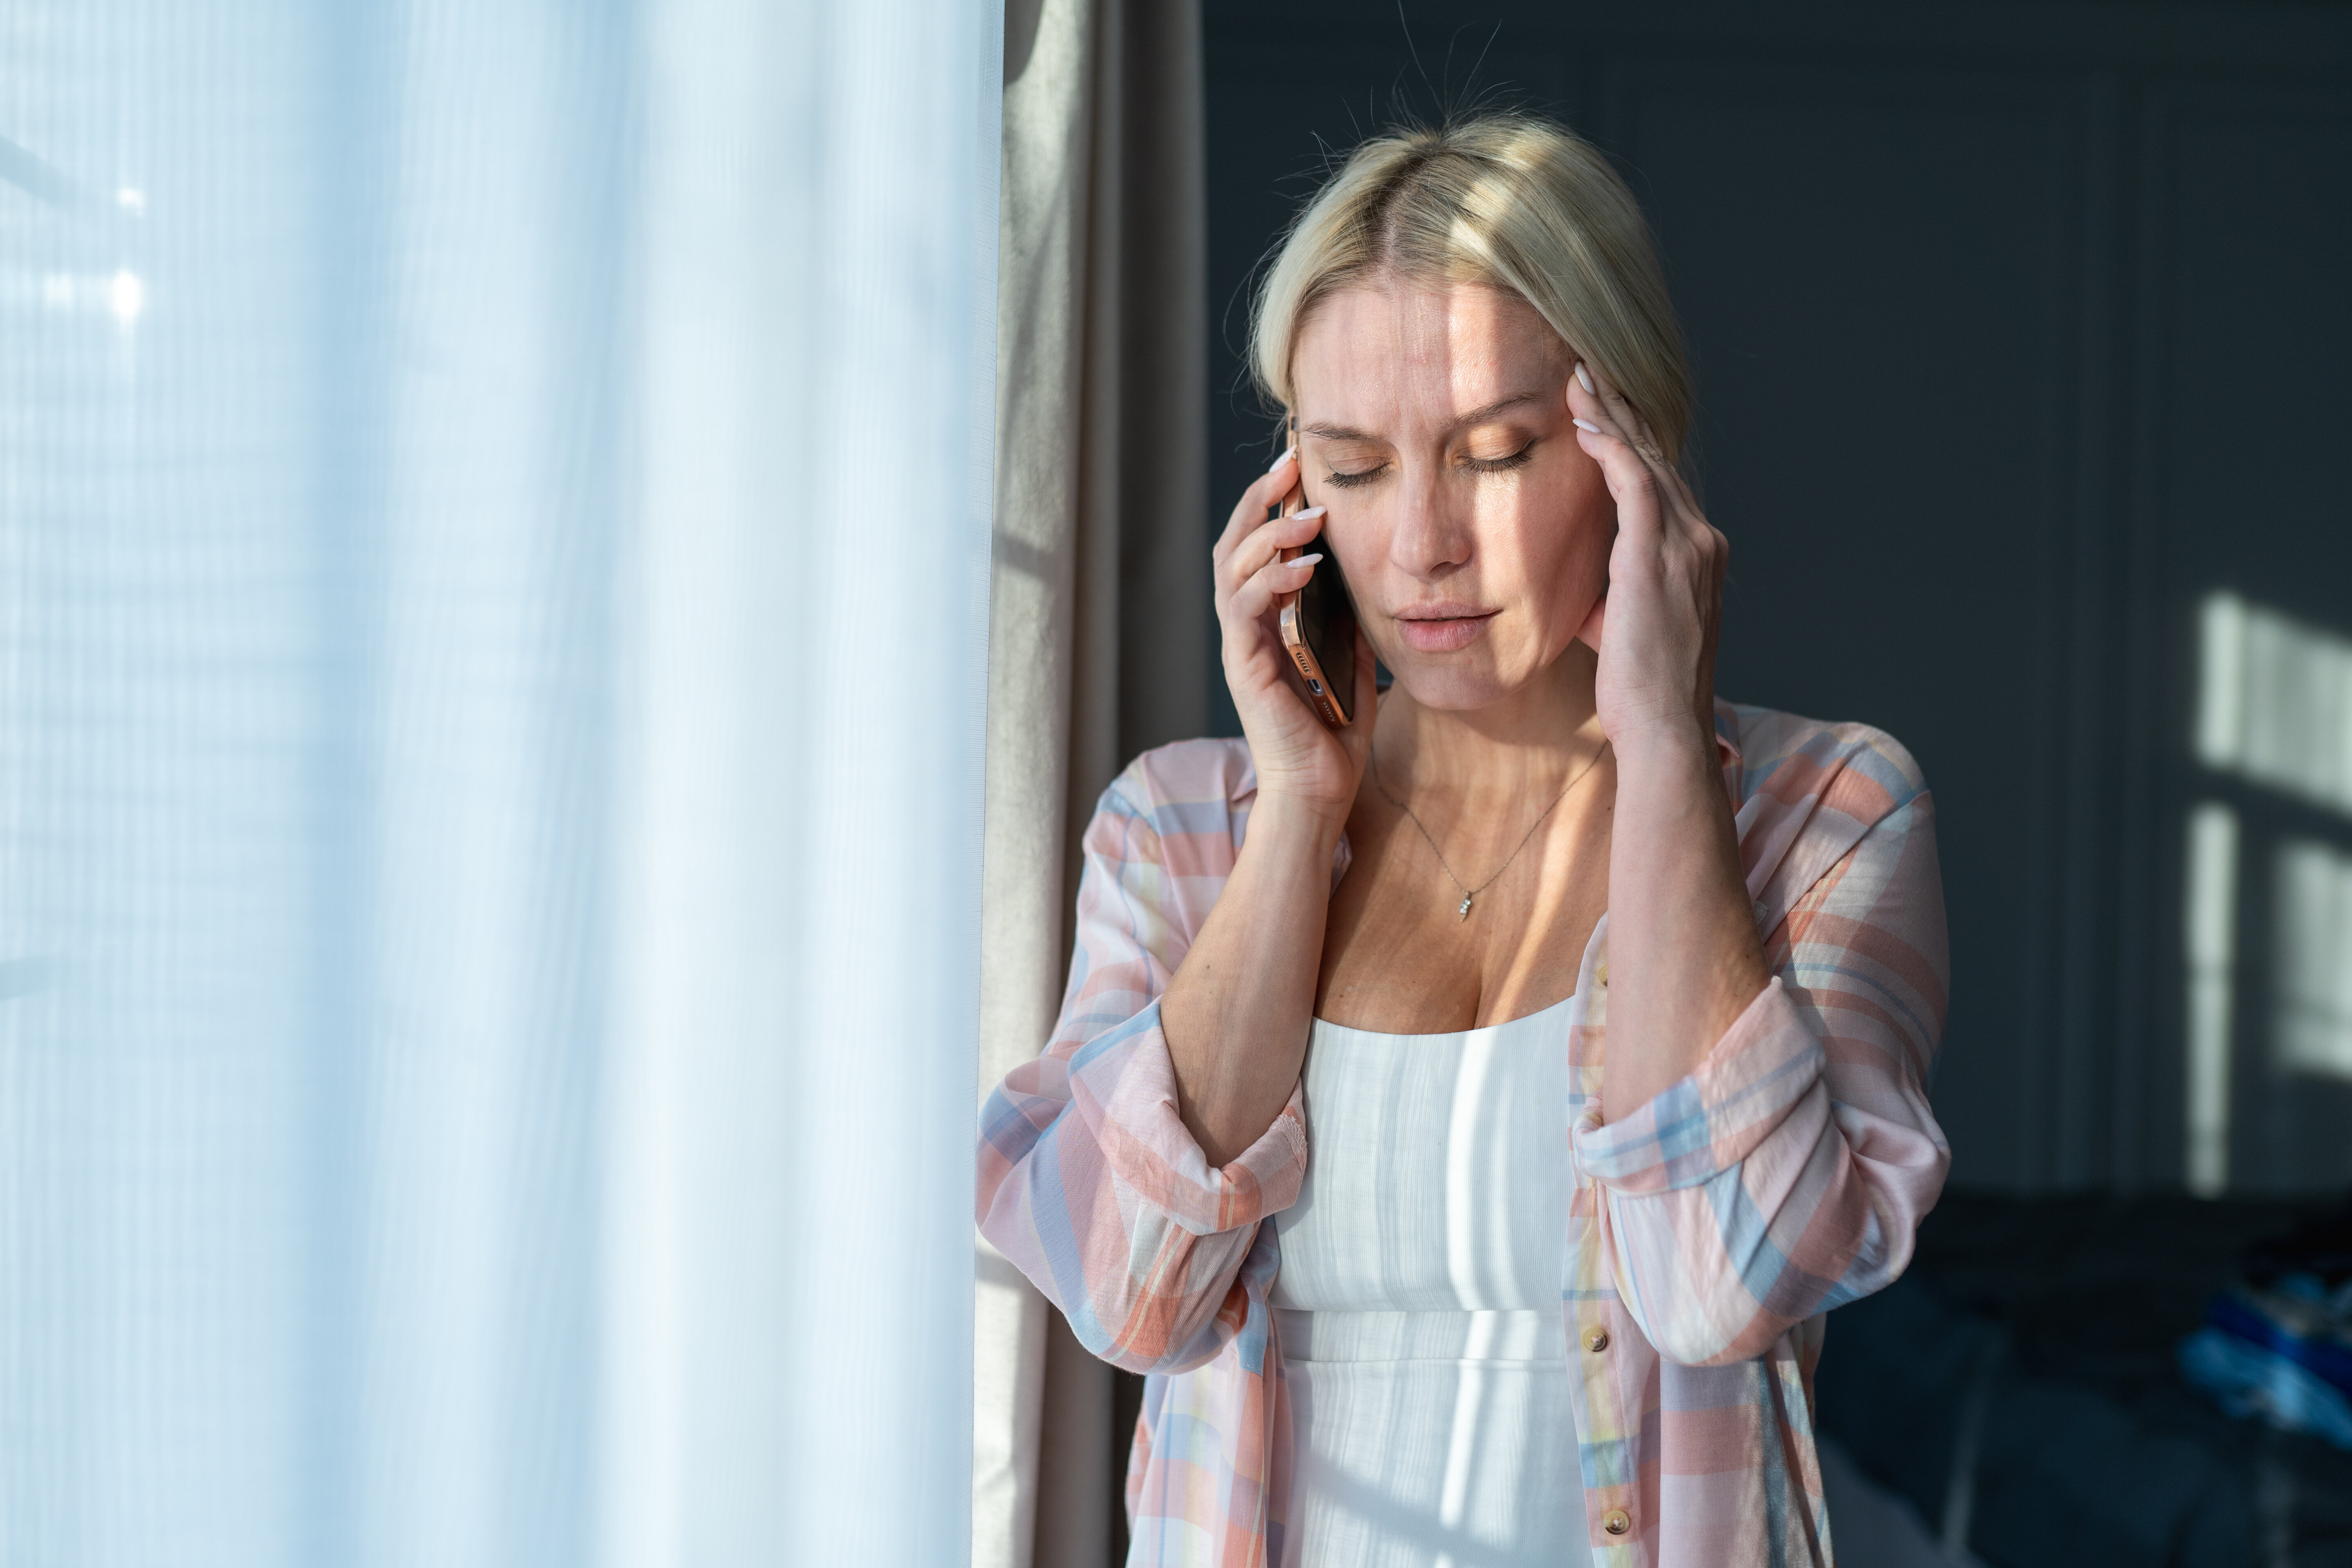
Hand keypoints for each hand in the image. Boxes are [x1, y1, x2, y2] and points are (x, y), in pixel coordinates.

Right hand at [1210, 447, 1379, 819]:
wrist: (1319, 791)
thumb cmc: (1334, 732)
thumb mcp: (1354, 661)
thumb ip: (1352, 623)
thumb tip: (1369, 581)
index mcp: (1267, 620)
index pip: (1259, 548)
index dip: (1273, 505)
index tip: (1302, 469)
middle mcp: (1245, 626)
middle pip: (1234, 544)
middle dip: (1260, 499)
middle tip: (1291, 463)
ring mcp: (1240, 644)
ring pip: (1231, 567)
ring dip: (1269, 533)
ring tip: (1310, 512)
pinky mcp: (1243, 665)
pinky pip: (1244, 607)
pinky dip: (1272, 578)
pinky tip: (1304, 564)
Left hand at [1567, 362, 1726, 754]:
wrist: (1663, 727)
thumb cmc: (1642, 691)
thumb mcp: (1628, 630)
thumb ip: (1615, 600)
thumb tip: (1590, 600)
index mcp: (1699, 555)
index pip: (1662, 483)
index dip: (1632, 442)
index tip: (1602, 410)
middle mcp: (1702, 541)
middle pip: (1657, 459)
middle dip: (1622, 413)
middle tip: (1590, 372)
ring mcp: (1686, 545)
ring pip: (1646, 461)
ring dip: (1611, 416)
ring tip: (1580, 379)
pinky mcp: (1658, 555)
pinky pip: (1635, 483)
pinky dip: (1610, 448)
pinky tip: (1585, 423)